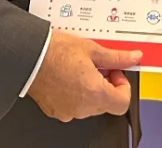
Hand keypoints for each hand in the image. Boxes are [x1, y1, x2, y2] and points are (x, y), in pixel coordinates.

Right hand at [27, 31, 141, 121]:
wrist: (28, 56)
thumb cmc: (55, 52)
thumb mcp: (92, 49)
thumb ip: (116, 57)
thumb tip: (132, 57)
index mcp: (94, 93)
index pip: (122, 103)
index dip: (123, 86)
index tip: (116, 72)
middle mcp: (82, 107)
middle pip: (106, 103)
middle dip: (107, 84)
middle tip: (99, 66)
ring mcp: (68, 111)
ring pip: (90, 105)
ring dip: (92, 89)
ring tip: (82, 68)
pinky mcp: (56, 111)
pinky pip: (74, 106)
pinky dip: (77, 94)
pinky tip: (70, 76)